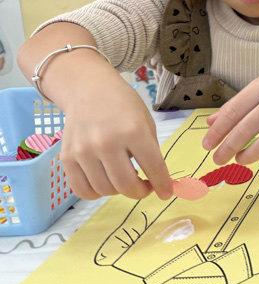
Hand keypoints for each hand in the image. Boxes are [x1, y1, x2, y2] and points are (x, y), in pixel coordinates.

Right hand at [62, 86, 172, 200]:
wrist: (88, 89)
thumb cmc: (123, 104)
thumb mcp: (146, 121)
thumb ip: (150, 150)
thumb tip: (156, 179)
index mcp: (133, 131)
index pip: (153, 167)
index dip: (162, 184)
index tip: (166, 193)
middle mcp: (107, 142)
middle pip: (125, 185)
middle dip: (140, 192)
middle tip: (144, 187)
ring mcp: (84, 151)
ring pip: (104, 190)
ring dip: (119, 191)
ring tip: (124, 179)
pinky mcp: (67, 157)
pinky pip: (82, 190)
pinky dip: (96, 194)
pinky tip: (105, 183)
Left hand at [202, 70, 258, 166]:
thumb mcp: (256, 89)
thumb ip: (234, 106)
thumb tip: (210, 124)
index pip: (234, 111)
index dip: (217, 131)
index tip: (207, 145)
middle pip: (248, 129)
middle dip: (229, 148)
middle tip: (218, 159)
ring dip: (248, 157)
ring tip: (239, 159)